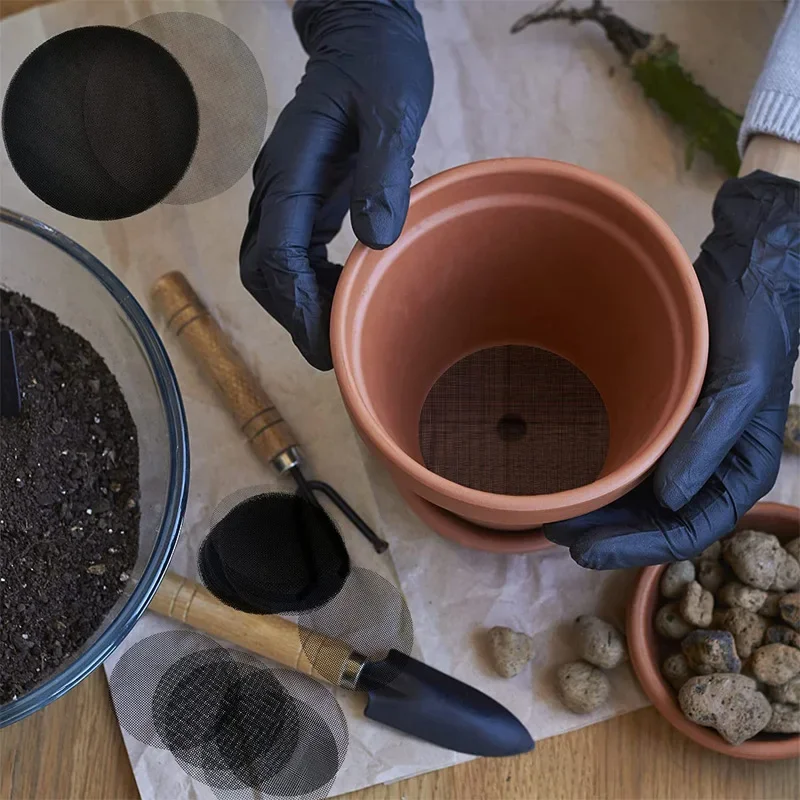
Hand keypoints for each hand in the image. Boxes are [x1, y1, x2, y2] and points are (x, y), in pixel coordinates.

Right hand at [240, 0, 432, 369]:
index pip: (277, 255)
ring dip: (300, 305)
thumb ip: (382, 174)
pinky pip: (292, 254)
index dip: (298, 307)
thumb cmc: (379, 68)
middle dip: (292, 315)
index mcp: (291, 170)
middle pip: (262, 271)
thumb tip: (376, 240)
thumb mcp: (391, 113)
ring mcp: (285, 194)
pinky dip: (311, 284)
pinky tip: (342, 293)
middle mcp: (277, 187)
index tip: (326, 344)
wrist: (363, 38)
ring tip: (340, 328)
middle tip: (333, 349)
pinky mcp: (301, 199)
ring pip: (271, 267)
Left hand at [546, 170, 799, 568]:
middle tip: (558, 536)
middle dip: (610, 535)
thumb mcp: (739, 386)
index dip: (638, 548)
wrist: (739, 284)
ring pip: (640, 499)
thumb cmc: (751, 333)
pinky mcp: (662, 425)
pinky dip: (605, 479)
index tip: (588, 551)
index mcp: (738, 474)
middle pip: (657, 522)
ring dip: (602, 513)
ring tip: (556, 518)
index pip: (689, 530)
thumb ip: (709, 443)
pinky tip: (574, 480)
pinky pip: (632, 464)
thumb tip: (670, 499)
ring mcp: (683, 450)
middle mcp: (709, 470)